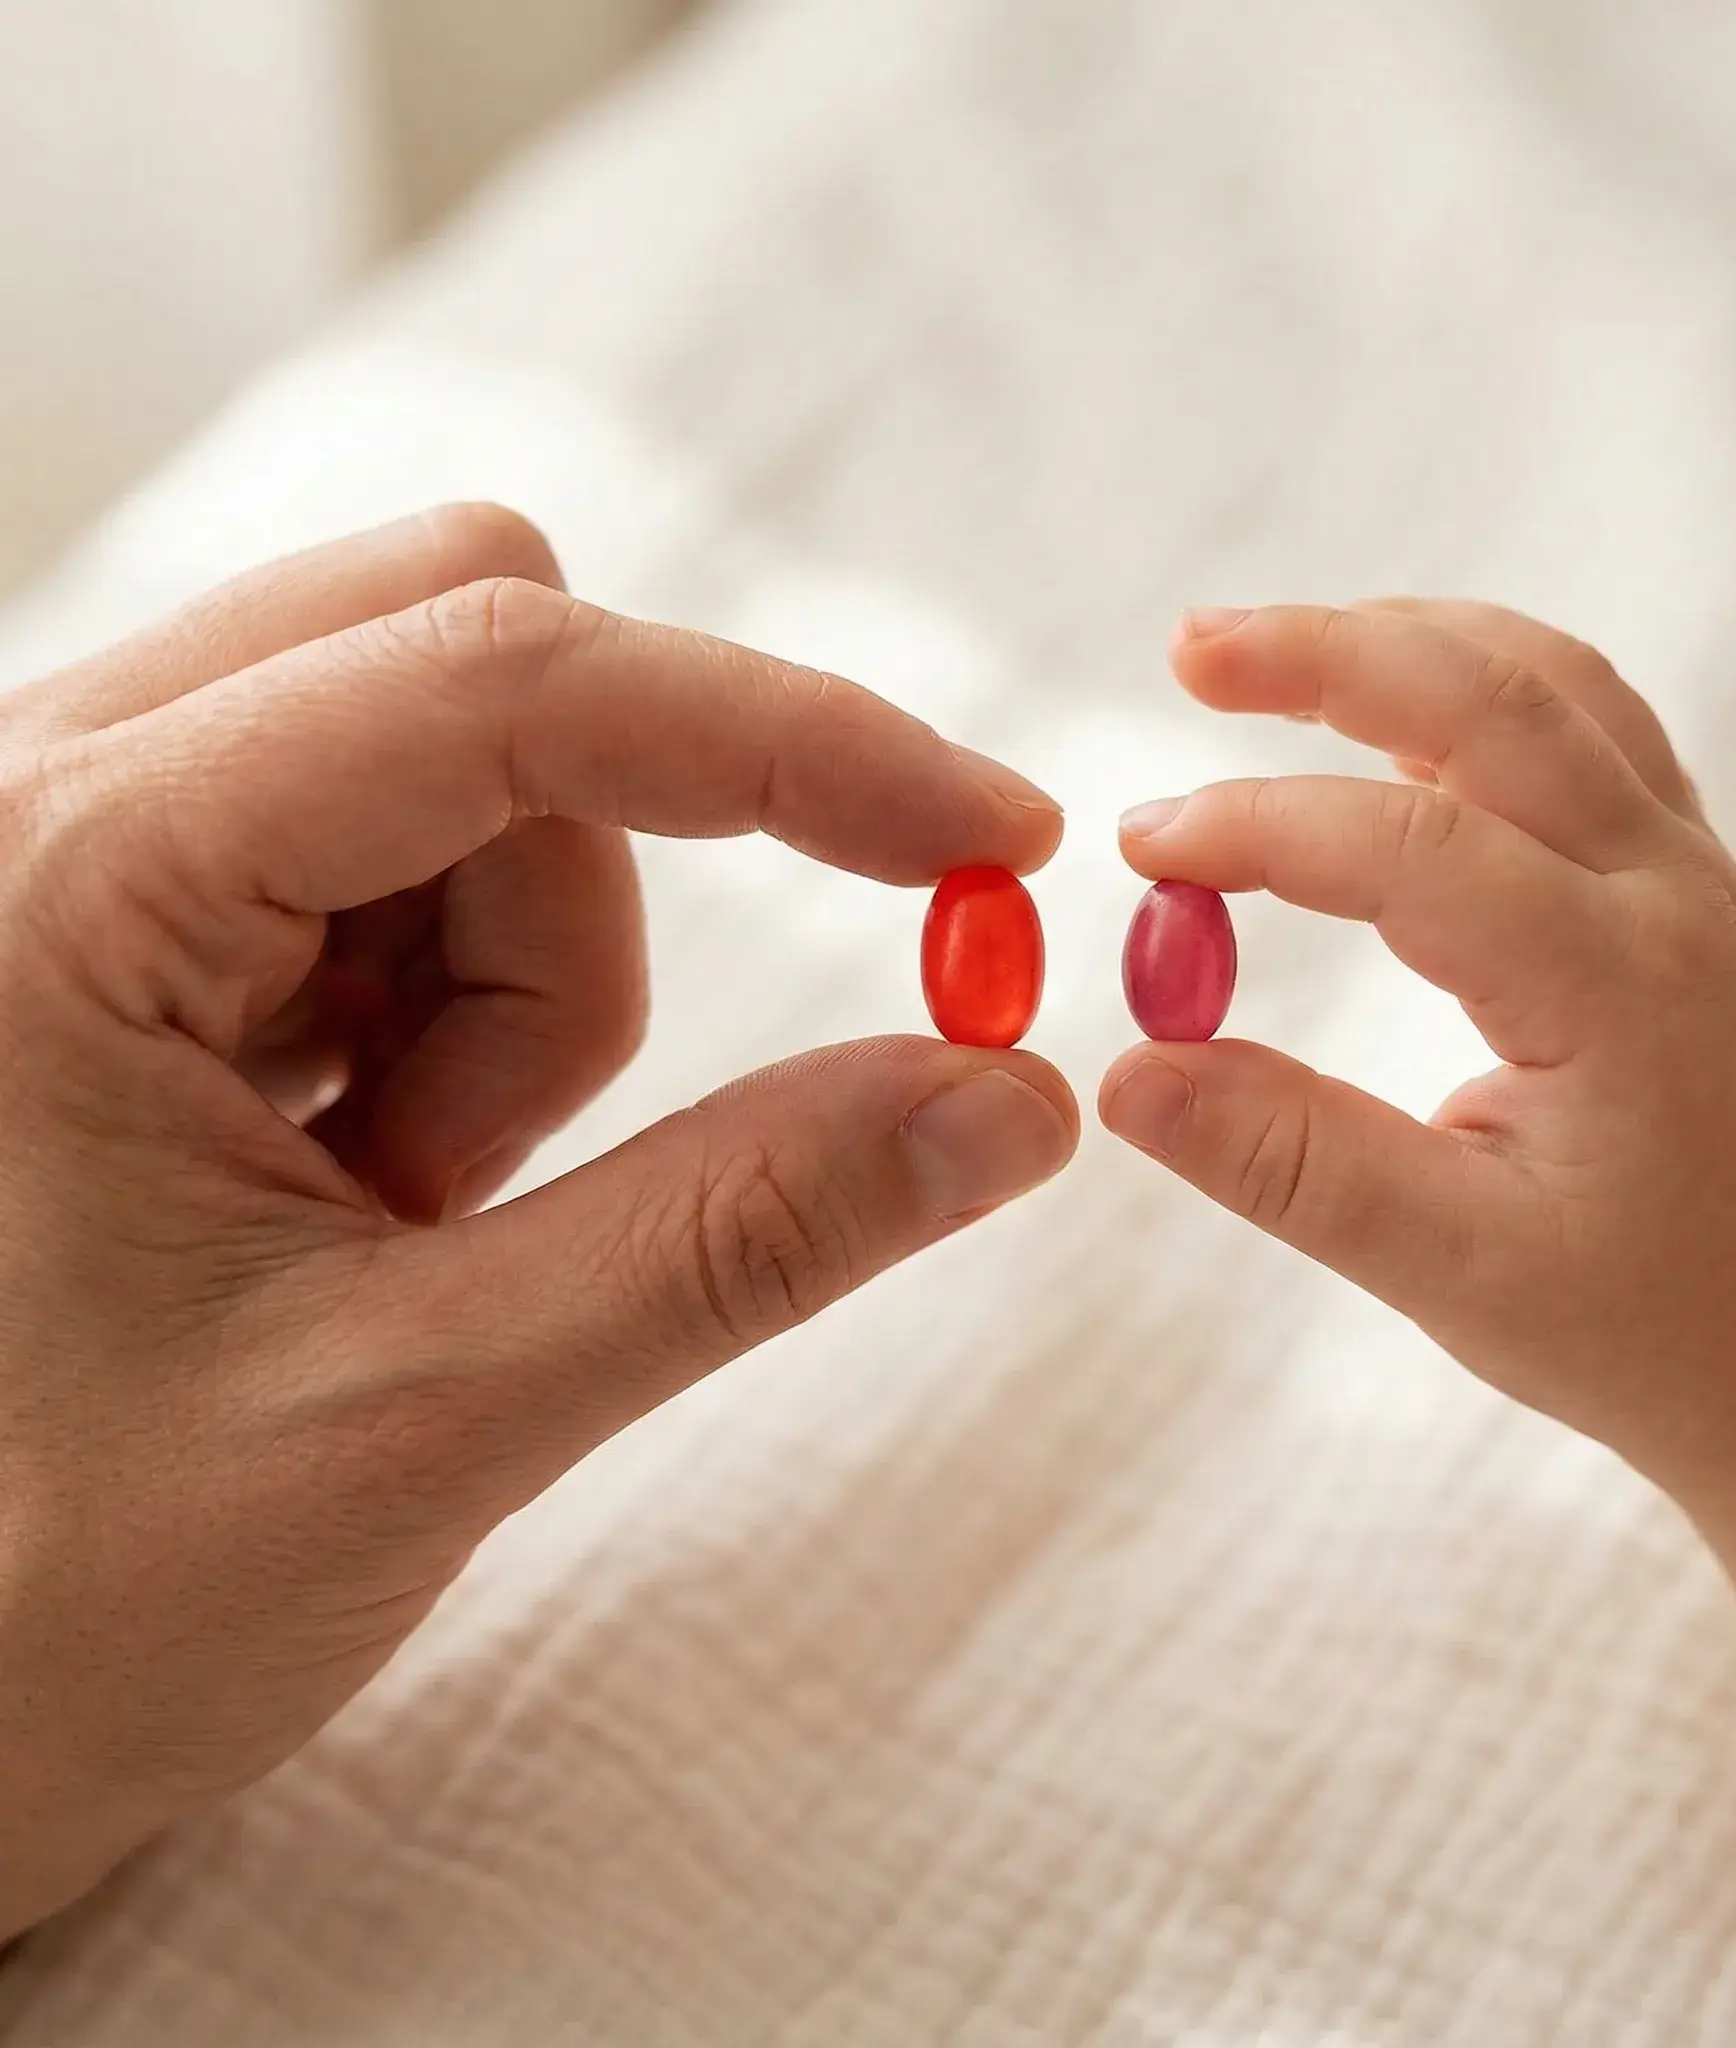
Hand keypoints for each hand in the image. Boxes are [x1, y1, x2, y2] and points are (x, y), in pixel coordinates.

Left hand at [0, 505, 1075, 1937]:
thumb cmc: (52, 1602)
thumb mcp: (429, 1415)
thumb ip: (739, 1237)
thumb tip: (1007, 1099)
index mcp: (63, 875)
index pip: (502, 679)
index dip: (792, 743)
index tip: (996, 842)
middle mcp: (51, 789)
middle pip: (479, 653)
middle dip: (590, 903)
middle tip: (512, 1157)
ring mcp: (100, 834)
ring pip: (472, 769)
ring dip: (525, 992)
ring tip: (403, 1211)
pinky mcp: (157, 901)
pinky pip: (419, 856)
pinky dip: (473, 1007)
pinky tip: (362, 1173)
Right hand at [1101, 599, 1735, 1489]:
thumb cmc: (1646, 1326)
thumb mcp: (1455, 1272)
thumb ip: (1291, 1166)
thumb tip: (1132, 1077)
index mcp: (1619, 988)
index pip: (1415, 845)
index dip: (1260, 827)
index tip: (1141, 848)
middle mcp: (1670, 893)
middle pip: (1495, 699)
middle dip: (1328, 653)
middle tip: (1188, 650)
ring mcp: (1690, 868)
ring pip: (1546, 683)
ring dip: (1400, 643)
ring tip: (1265, 653)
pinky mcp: (1681, 873)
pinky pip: (1581, 721)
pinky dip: (1470, 679)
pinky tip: (1386, 699)